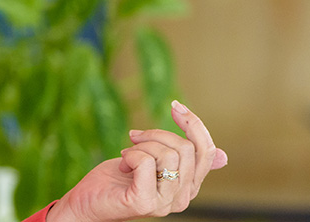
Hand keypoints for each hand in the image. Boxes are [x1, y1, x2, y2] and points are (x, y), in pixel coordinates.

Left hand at [47, 100, 227, 221]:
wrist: (86, 202)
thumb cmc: (116, 180)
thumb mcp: (153, 161)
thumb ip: (182, 157)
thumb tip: (223, 155)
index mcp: (188, 187)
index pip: (206, 151)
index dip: (194, 124)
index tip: (175, 106)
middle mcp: (182, 198)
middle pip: (187, 148)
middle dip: (157, 134)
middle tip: (135, 138)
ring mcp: (165, 203)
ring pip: (168, 154)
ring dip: (142, 145)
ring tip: (127, 156)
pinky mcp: (145, 202)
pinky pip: (146, 162)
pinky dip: (131, 155)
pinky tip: (122, 164)